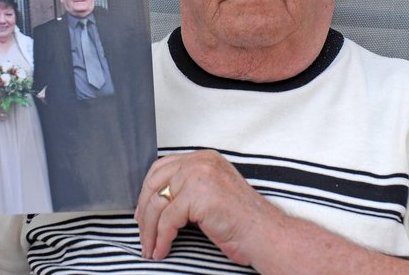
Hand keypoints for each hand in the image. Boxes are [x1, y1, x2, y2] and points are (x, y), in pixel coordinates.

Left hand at [135, 149, 284, 265]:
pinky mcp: (197, 196)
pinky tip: (161, 250)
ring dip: (149, 230)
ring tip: (149, 248)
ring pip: (158, 204)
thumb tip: (157, 201)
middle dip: (144, 211)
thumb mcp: (211, 193)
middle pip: (155, 183)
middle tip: (142, 232)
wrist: (266, 234)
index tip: (143, 212)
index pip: (162, 168)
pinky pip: (168, 220)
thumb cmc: (243, 221)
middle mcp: (200, 162)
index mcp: (203, 158)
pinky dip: (161, 238)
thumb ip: (188, 187)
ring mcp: (199, 176)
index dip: (148, 192)